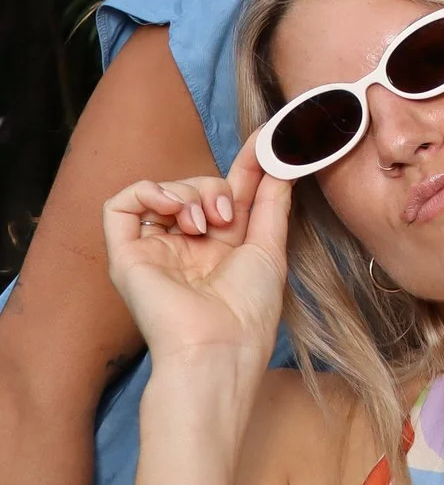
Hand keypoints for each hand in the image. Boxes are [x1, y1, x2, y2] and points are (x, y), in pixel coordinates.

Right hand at [101, 144, 293, 373]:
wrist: (217, 346)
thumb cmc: (248, 310)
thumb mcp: (269, 248)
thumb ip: (271, 203)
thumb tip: (281, 162)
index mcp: (222, 247)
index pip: (228, 193)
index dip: (246, 164)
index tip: (268, 138)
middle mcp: (187, 246)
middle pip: (197, 187)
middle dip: (216, 187)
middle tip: (226, 215)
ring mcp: (156, 249)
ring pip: (163, 191)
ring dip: (189, 193)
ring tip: (203, 223)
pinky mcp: (126, 255)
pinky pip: (120, 205)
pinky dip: (147, 192)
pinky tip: (173, 207)